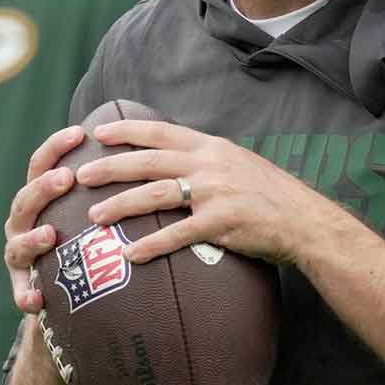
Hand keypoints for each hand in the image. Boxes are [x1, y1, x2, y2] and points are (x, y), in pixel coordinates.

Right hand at [1, 126, 105, 384]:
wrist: (62, 293)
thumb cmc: (82, 239)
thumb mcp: (88, 209)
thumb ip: (104, 186)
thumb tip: (147, 152)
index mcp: (39, 197)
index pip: (43, 164)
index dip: (56, 147)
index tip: (79, 132)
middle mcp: (23, 222)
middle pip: (26, 199)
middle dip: (43, 187)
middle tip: (66, 178)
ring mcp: (18, 254)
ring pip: (16, 244)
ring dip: (31, 238)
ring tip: (49, 235)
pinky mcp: (22, 287)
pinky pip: (21, 292)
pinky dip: (25, 294)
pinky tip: (36, 299)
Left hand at [79, 119, 334, 265]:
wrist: (304, 221)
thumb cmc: (268, 194)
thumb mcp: (237, 162)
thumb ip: (204, 158)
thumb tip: (171, 158)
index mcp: (211, 147)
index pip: (160, 132)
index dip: (127, 131)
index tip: (98, 132)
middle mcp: (209, 164)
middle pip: (148, 162)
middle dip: (110, 167)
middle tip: (80, 175)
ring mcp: (215, 193)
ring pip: (156, 195)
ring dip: (121, 205)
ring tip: (94, 216)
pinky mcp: (221, 224)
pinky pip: (178, 235)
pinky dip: (152, 245)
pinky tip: (130, 253)